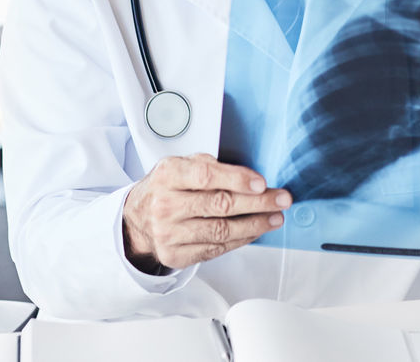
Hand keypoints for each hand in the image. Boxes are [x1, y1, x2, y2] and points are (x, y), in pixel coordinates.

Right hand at [121, 153, 291, 272]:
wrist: (137, 217)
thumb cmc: (167, 186)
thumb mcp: (181, 165)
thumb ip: (210, 166)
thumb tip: (251, 178)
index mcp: (168, 175)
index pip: (206, 177)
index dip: (237, 180)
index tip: (262, 183)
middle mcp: (165, 205)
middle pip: (219, 206)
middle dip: (257, 203)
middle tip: (282, 199)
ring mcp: (169, 234)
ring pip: (221, 231)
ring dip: (254, 225)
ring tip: (276, 218)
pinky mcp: (175, 256)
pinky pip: (215, 249)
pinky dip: (240, 240)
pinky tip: (255, 231)